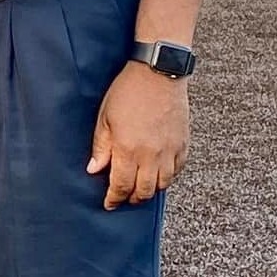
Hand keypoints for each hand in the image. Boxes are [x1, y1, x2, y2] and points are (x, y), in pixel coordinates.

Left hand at [87, 61, 189, 210]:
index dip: (114, 198)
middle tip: (124, 197)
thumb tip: (94, 169)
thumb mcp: (105, 118)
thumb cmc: (127, 92)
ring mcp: (170, 149)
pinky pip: (178, 169)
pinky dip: (168, 176)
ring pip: (163, 183)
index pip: (121, 185)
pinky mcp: (183, 143)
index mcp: (128, 149)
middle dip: (132, 198)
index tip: (109, 204)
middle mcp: (151, 154)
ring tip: (140, 186)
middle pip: (144, 190)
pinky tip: (158, 173)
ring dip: (150, 189)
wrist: (158, 72)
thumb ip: (101, 147)